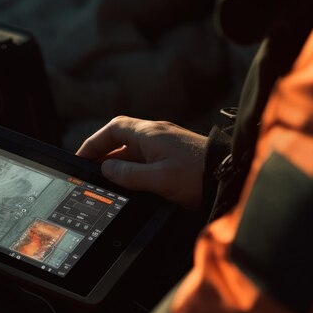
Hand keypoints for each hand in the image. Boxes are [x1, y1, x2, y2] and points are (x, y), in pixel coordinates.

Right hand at [76, 116, 207, 208]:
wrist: (230, 176)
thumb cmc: (197, 175)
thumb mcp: (159, 178)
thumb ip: (128, 174)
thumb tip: (107, 169)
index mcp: (150, 134)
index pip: (113, 129)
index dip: (94, 142)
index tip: (82, 157)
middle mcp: (156, 134)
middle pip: (120, 139)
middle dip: (103, 154)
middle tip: (90, 172)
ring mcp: (165, 144)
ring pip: (132, 150)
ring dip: (118, 163)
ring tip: (107, 180)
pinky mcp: (173, 155)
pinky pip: (145, 158)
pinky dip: (132, 168)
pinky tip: (130, 182)